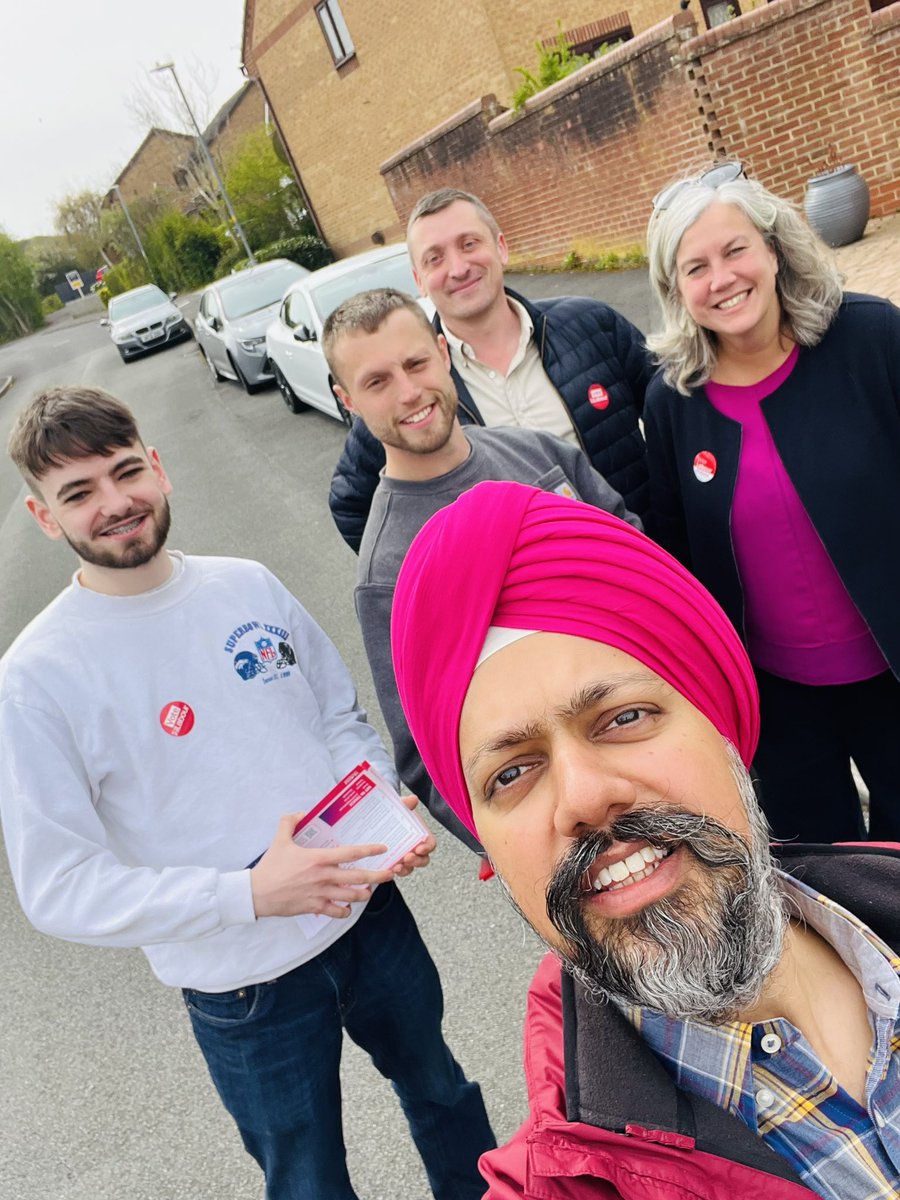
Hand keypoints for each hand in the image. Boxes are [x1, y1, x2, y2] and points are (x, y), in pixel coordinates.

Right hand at [251, 813, 393, 918]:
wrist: (257, 894)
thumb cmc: (270, 866)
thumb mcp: (279, 839)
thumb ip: (290, 822)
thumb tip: (301, 812)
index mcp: (319, 858)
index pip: (351, 853)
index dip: (369, 850)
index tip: (383, 848)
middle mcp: (324, 877)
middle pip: (358, 877)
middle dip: (377, 876)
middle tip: (390, 874)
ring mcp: (321, 894)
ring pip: (351, 896)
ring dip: (363, 894)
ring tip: (369, 891)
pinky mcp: (314, 908)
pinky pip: (336, 912)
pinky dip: (344, 911)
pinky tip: (346, 907)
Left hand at [392, 795, 436, 876]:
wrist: (381, 820)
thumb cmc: (395, 814)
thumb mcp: (399, 807)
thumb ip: (406, 804)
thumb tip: (412, 799)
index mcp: (422, 835)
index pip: (431, 843)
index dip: (427, 847)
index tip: (419, 848)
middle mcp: (416, 848)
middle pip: (424, 859)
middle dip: (417, 861)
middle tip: (407, 858)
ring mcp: (407, 856)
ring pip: (412, 867)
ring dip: (406, 869)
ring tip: (397, 866)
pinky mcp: (396, 862)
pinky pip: (400, 871)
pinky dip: (397, 871)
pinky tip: (390, 869)